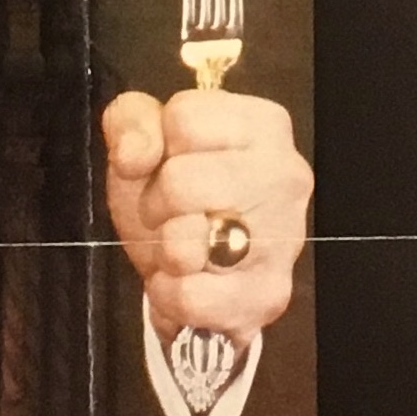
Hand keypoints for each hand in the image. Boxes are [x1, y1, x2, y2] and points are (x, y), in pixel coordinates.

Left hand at [100, 88, 311, 342]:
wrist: (200, 265)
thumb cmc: (178, 192)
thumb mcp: (148, 139)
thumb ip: (131, 122)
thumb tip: (134, 155)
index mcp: (263, 124)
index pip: (185, 119)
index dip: (160, 146)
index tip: (169, 163)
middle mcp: (285, 176)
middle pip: (181, 182)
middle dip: (156, 202)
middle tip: (168, 212)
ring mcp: (283, 239)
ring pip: (185, 244)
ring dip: (164, 251)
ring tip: (179, 245)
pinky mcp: (269, 294)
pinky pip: (190, 297)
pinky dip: (169, 294)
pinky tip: (183, 280)